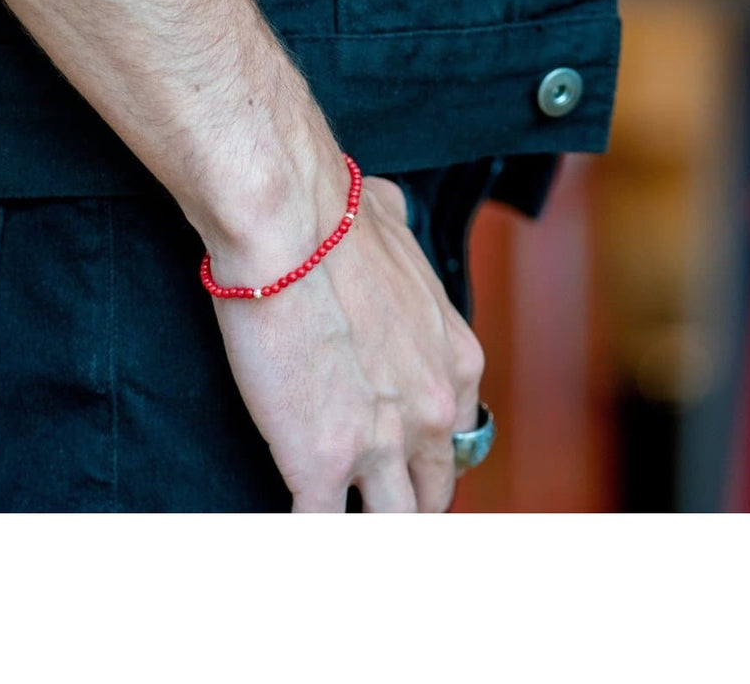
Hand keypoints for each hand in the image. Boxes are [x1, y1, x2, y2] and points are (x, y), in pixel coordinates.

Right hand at [209, 175, 485, 512]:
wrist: (292, 225)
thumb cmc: (338, 218)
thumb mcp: (400, 229)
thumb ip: (402, 251)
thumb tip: (385, 224)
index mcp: (456, 362)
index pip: (457, 439)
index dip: (424, 457)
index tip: (399, 461)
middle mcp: (433, 411)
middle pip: (432, 492)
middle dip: (404, 504)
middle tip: (371, 507)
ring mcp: (382, 444)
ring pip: (392, 524)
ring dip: (367, 527)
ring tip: (336, 522)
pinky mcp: (323, 462)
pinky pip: (321, 527)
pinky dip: (308, 532)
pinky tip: (295, 524)